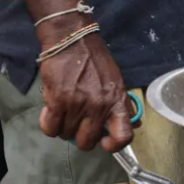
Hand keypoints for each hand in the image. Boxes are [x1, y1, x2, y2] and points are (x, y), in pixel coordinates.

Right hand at [37, 31, 131, 152]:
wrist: (71, 38)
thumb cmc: (94, 59)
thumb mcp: (115, 80)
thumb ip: (122, 104)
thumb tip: (134, 125)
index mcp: (116, 100)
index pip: (124, 135)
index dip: (114, 145)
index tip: (104, 142)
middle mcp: (99, 106)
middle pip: (88, 142)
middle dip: (80, 136)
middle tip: (77, 123)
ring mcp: (77, 104)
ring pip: (66, 135)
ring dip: (63, 127)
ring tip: (63, 112)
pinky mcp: (57, 101)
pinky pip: (50, 128)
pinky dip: (48, 124)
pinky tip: (50, 112)